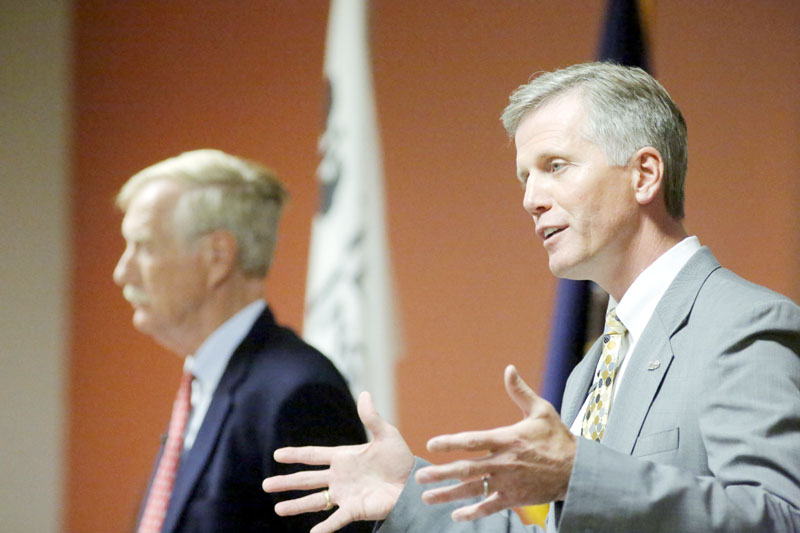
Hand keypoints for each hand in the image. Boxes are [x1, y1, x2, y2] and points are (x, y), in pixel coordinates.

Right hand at [262, 391, 414, 532]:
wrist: (413, 482)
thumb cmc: (400, 459)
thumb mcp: (386, 435)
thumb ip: (372, 417)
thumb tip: (365, 393)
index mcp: (343, 457)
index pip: (314, 455)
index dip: (296, 454)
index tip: (277, 454)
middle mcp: (339, 477)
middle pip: (307, 479)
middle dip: (287, 482)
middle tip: (266, 485)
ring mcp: (345, 494)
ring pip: (315, 501)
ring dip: (297, 505)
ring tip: (278, 509)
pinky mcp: (355, 509)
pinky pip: (337, 519)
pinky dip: (326, 527)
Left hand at [415, 364, 575, 521]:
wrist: (578, 471)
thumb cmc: (557, 438)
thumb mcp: (541, 411)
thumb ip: (520, 392)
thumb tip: (509, 368)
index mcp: (507, 439)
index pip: (473, 441)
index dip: (451, 443)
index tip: (432, 445)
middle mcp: (504, 463)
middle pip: (467, 469)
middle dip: (441, 473)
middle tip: (419, 477)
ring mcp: (508, 483)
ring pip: (473, 490)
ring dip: (448, 495)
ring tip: (427, 498)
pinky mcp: (515, 499)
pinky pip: (489, 507)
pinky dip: (472, 512)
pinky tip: (455, 515)